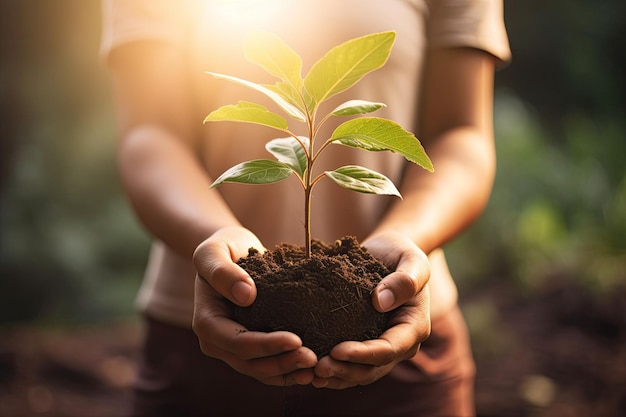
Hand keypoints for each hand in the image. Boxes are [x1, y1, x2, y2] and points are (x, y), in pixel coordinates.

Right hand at [192, 226, 317, 385]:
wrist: (234, 252)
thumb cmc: (224, 248)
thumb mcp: (214, 251)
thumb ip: (223, 271)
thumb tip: (246, 295)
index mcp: (206, 322)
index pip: (237, 342)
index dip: (266, 346)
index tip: (296, 340)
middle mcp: (217, 342)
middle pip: (250, 363)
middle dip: (282, 363)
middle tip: (313, 358)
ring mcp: (233, 349)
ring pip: (261, 371)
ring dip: (288, 372)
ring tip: (316, 367)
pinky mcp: (251, 349)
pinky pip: (269, 367)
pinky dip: (289, 372)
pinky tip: (311, 371)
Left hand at [312, 231, 430, 388]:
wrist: (388, 253)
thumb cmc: (402, 254)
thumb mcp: (412, 259)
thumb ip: (405, 280)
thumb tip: (381, 301)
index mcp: (414, 326)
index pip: (389, 349)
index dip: (363, 354)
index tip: (337, 350)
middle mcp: (399, 343)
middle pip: (372, 369)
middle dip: (345, 371)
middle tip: (317, 367)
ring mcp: (381, 345)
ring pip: (359, 373)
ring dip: (336, 376)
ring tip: (310, 372)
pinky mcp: (364, 342)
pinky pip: (349, 364)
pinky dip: (332, 371)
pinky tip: (310, 370)